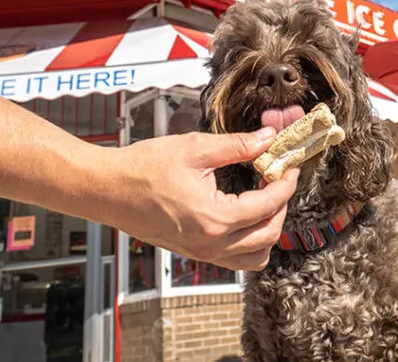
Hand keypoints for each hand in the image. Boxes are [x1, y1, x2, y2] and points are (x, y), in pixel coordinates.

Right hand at [102, 127, 298, 271]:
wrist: (106, 189)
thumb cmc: (143, 168)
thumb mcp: (195, 148)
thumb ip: (237, 146)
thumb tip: (268, 139)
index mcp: (214, 218)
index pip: (268, 205)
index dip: (285, 183)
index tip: (290, 164)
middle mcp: (210, 243)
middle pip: (268, 236)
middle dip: (281, 206)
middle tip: (278, 178)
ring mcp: (201, 252)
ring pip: (254, 257)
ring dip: (267, 230)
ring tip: (263, 199)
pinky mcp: (193, 251)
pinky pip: (234, 258)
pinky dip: (248, 240)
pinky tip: (242, 210)